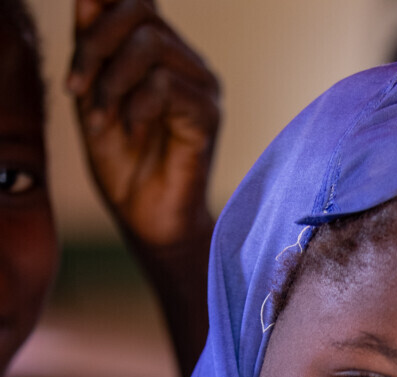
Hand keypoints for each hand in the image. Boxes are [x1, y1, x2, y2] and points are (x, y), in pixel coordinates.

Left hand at [67, 0, 219, 252]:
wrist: (147, 220)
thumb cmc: (122, 165)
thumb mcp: (92, 95)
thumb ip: (90, 48)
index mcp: (160, 53)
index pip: (133, 1)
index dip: (97, 15)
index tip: (74, 71)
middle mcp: (185, 62)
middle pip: (140, 10)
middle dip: (96, 43)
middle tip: (77, 89)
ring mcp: (201, 86)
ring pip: (150, 43)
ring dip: (112, 81)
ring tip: (102, 121)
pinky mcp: (208, 114)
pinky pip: (165, 84)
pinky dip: (137, 107)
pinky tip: (133, 133)